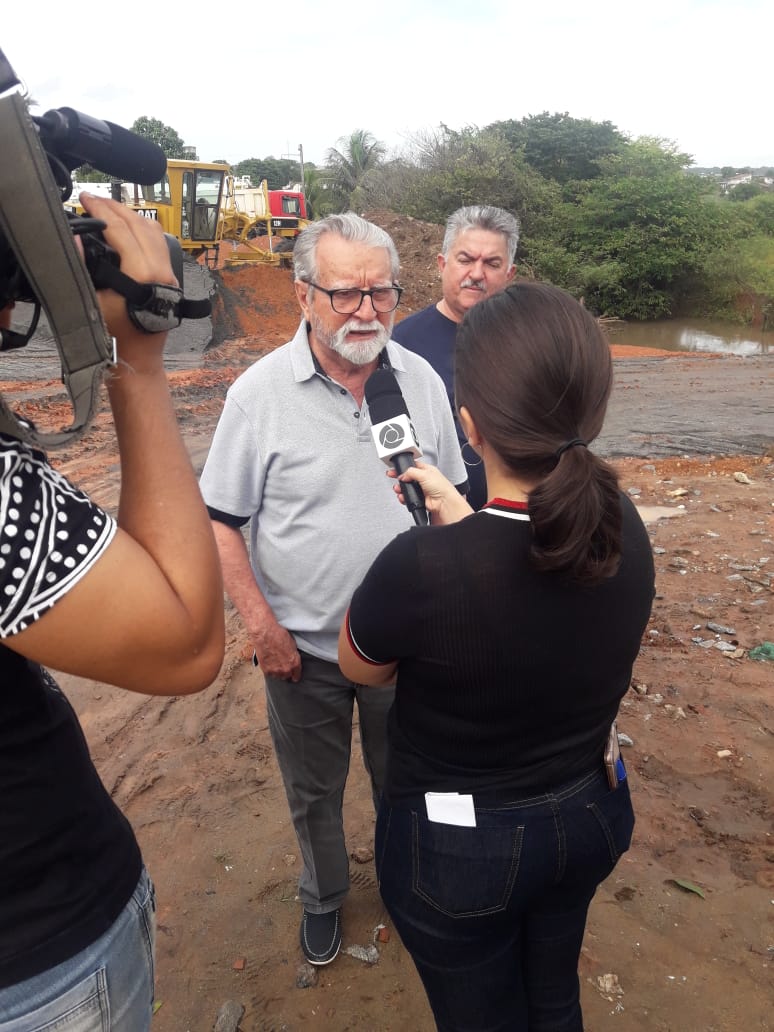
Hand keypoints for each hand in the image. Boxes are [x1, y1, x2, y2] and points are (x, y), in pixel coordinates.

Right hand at [79, 193, 175, 368]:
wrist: (139, 360)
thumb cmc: (115, 337)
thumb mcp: (92, 301)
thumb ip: (84, 266)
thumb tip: (77, 235)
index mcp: (144, 274)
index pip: (121, 229)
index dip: (101, 210)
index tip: (85, 198)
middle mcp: (162, 270)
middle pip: (139, 225)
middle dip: (115, 208)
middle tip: (93, 198)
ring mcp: (170, 275)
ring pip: (153, 232)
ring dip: (131, 215)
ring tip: (109, 208)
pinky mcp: (172, 280)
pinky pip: (159, 244)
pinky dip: (143, 229)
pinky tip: (130, 227)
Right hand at [254, 620, 302, 681]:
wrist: (265, 634)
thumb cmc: (278, 635)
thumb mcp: (292, 644)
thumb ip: (293, 656)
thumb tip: (292, 659)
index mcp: (295, 662)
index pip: (296, 676)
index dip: (295, 674)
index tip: (293, 674)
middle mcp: (286, 669)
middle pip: (287, 676)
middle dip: (285, 671)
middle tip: (282, 664)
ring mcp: (276, 671)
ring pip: (278, 676)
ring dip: (277, 671)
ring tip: (274, 662)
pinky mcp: (266, 670)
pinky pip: (270, 674)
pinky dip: (269, 670)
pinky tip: (269, 662)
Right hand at [388, 461, 472, 524]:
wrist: (444, 503)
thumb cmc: (441, 487)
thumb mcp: (424, 474)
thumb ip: (411, 472)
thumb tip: (403, 475)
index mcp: (427, 470)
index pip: (413, 466)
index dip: (404, 467)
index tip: (395, 469)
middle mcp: (424, 479)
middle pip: (408, 477)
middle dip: (400, 478)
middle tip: (393, 477)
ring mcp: (421, 489)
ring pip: (407, 488)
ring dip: (401, 488)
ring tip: (398, 489)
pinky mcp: (419, 498)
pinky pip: (409, 497)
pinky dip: (404, 497)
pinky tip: (403, 496)